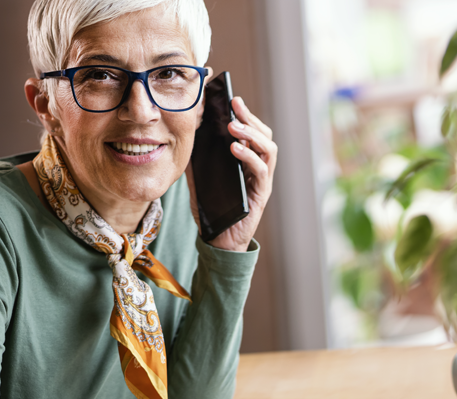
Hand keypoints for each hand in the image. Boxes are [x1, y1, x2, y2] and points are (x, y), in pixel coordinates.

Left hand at [187, 96, 275, 251]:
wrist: (217, 240)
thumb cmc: (212, 209)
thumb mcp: (200, 178)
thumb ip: (198, 159)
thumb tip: (188, 134)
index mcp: (246, 162)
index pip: (252, 132)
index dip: (244, 114)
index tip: (231, 99)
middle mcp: (258, 169)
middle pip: (264, 136)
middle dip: (250, 118)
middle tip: (235, 106)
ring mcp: (261, 181)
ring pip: (268, 149)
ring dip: (252, 134)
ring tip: (234, 126)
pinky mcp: (260, 194)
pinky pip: (261, 170)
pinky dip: (249, 156)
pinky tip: (235, 148)